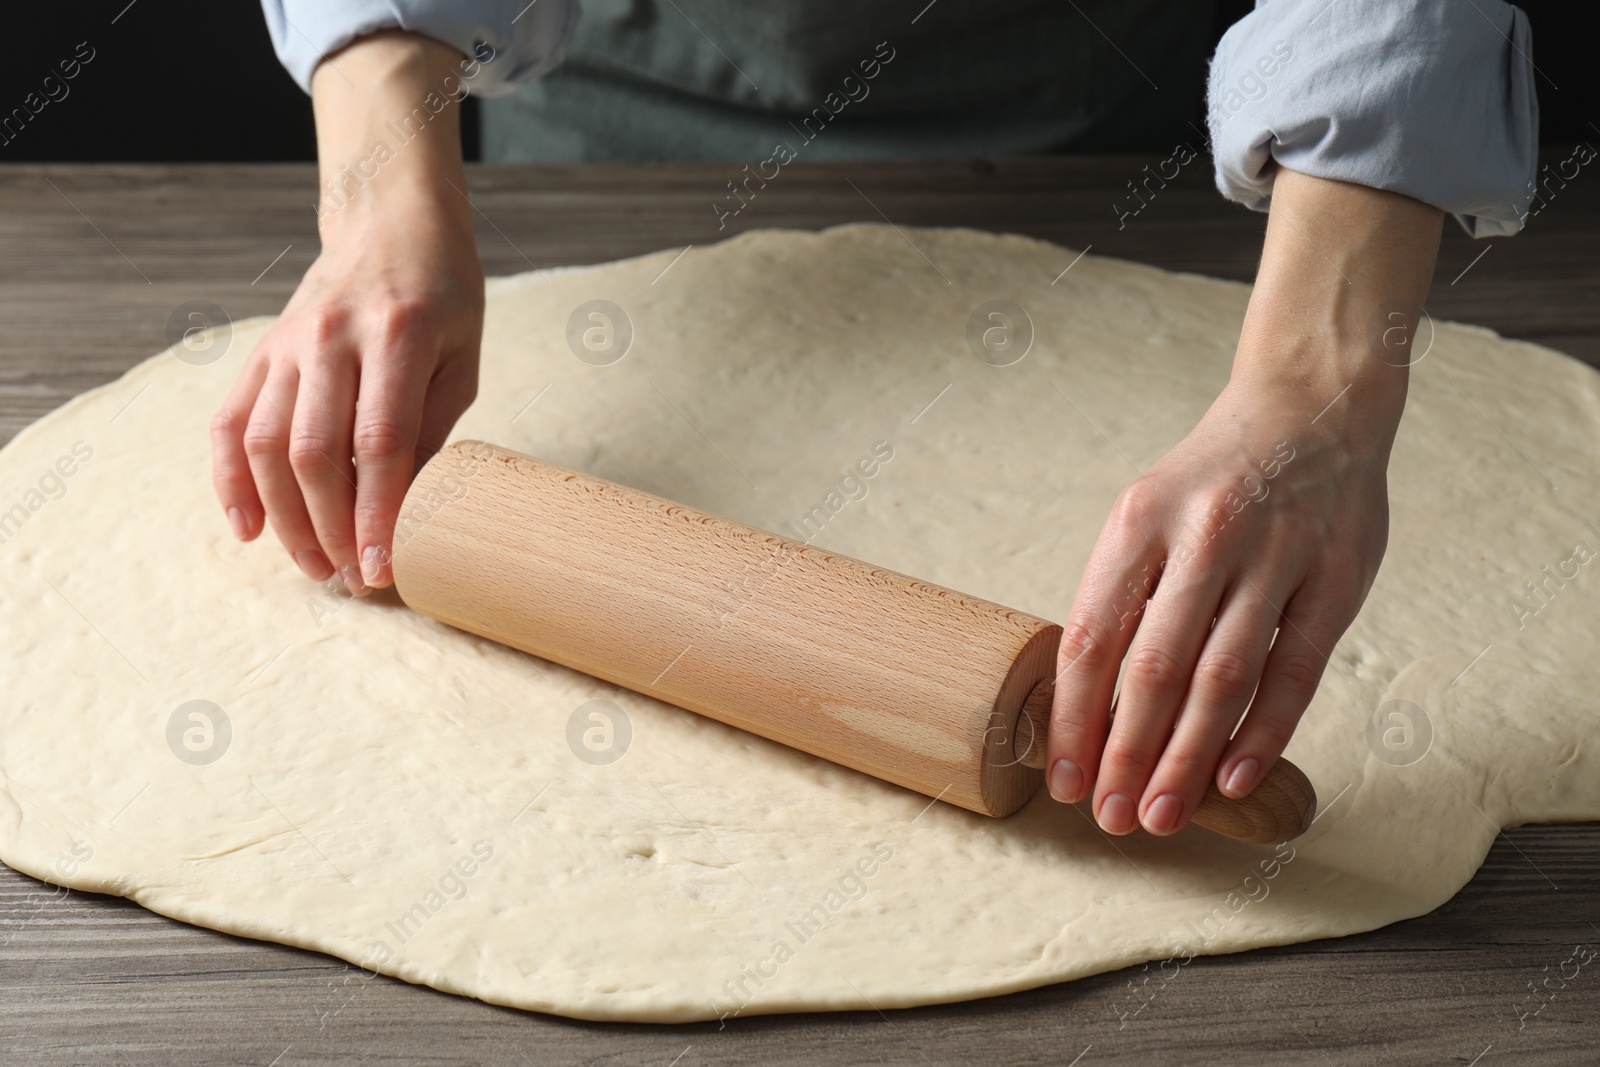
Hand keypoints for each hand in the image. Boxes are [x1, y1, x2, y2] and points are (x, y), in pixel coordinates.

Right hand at [211, 32, 482, 592]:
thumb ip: (432, 426)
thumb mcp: (461, 356)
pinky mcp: (261, 352)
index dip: (378, 513)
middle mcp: (332, 338)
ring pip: (265, 445)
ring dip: (286, 518)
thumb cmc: (443, 296)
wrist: (390, 223)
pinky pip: (230, 422)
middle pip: (316, 452)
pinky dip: (231, 481)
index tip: (383, 568)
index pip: (380, 443)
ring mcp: (288, 344)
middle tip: (353, 580)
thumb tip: (409, 510)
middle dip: (332, 528)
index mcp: (398, 335)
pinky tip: (249, 529)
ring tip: (316, 566)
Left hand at [1046, 168, 1443, 834]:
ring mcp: (1276, 555)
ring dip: (1188, 756)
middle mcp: (1204, 536)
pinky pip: (1296, 669)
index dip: (1075, 718)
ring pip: (1224, 677)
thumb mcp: (1145, 517)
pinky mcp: (1337, 577)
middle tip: (1111, 817)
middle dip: (1127, 753)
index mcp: (1138, 522)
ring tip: (1162, 813)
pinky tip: (1234, 778)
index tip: (1062, 778)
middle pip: (1156, 668)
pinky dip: (1264, 731)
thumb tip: (1087, 708)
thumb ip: (1123, 599)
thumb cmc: (1209, 484)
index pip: (1095, 638)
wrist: (1309, 410)